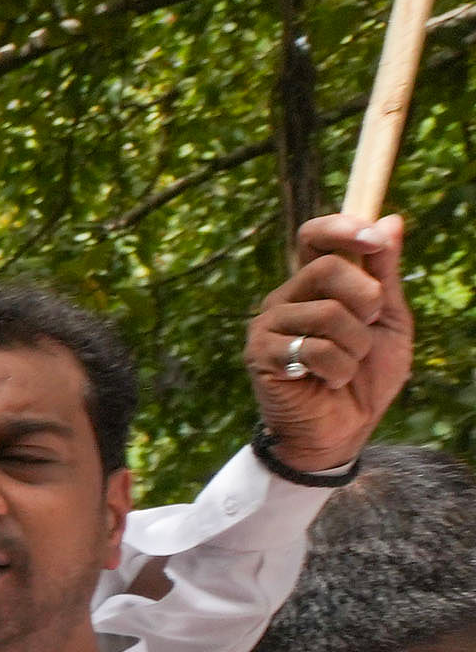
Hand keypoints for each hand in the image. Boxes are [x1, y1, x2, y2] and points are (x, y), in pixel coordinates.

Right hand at [249, 215, 413, 475]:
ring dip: (356, 345)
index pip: (314, 236)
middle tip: (368, 327)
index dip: (342, 228)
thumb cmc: (366, 377)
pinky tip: (329, 381)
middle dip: (367, 299)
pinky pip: (314, 348)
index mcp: (313, 284)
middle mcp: (285, 297)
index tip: (374, 239)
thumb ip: (386, 274)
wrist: (343, 430)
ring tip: (349, 365)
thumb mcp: (389, 320)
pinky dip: (338, 368)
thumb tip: (391, 220)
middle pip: (328, 267)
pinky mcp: (261, 355)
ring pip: (328, 313)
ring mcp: (268, 325)